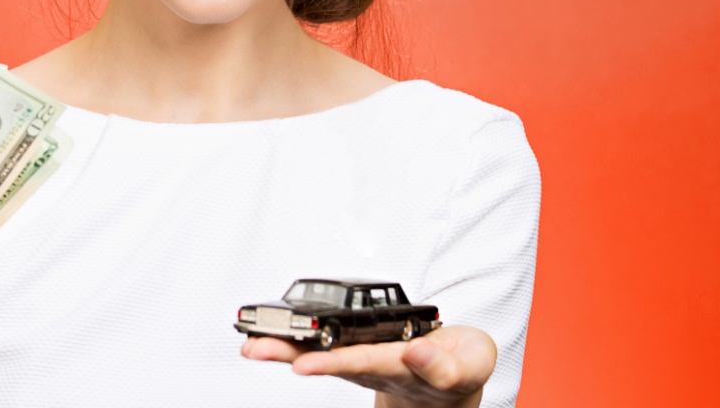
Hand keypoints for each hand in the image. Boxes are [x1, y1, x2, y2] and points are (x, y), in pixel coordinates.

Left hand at [241, 325, 495, 407]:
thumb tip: (420, 352)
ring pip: (318, 356)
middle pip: (329, 361)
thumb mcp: (469, 364)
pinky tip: (259, 342)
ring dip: (283, 351)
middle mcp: (374, 366)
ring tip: (250, 346)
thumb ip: (445, 365)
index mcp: (404, 366)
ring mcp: (360, 361)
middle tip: (259, 351)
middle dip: (289, 355)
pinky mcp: (352, 352)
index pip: (368, 362)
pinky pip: (316, 347)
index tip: (308, 364)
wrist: (453, 378)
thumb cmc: (459, 364)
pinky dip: (288, 342)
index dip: (337, 362)